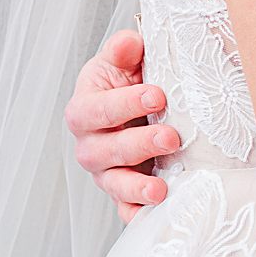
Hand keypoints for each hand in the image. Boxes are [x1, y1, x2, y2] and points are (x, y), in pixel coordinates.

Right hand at [64, 29, 181, 223]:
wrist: (141, 105)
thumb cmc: (131, 79)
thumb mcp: (125, 59)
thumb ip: (124, 50)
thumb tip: (129, 43)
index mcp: (84, 108)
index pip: (97, 109)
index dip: (125, 103)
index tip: (158, 95)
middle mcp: (90, 144)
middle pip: (104, 150)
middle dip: (138, 144)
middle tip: (171, 137)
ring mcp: (105, 171)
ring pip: (113, 183)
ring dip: (136, 186)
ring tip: (161, 188)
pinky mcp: (122, 192)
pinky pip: (125, 208)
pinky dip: (138, 213)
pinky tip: (159, 212)